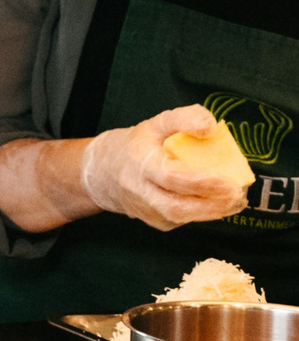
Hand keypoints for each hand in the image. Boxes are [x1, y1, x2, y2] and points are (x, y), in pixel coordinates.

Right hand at [82, 105, 248, 229]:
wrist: (101, 172)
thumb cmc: (135, 145)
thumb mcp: (155, 123)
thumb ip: (183, 118)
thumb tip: (211, 127)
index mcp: (140, 163)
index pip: (171, 178)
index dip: (202, 183)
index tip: (229, 182)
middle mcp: (139, 191)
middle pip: (176, 207)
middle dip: (212, 206)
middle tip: (238, 196)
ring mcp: (145, 210)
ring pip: (181, 218)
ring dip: (212, 212)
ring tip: (235, 201)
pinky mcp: (154, 222)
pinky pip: (181, 220)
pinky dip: (203, 214)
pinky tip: (217, 204)